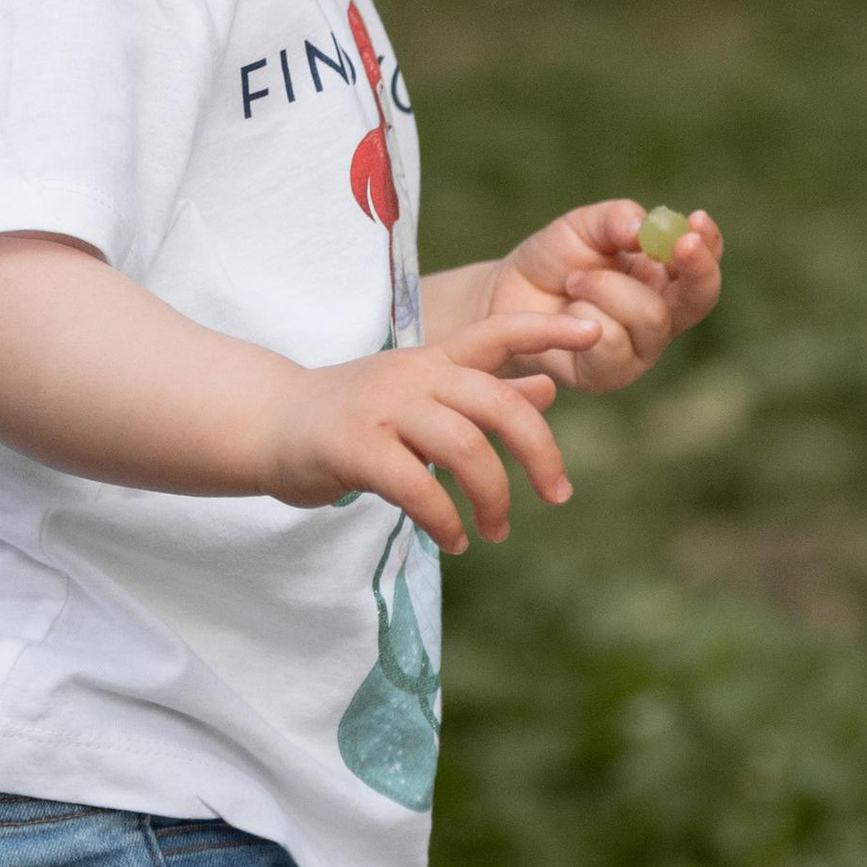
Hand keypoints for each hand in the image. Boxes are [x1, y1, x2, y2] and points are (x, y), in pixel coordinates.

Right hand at [260, 306, 601, 549]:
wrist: (269, 424)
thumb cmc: (355, 414)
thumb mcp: (422, 393)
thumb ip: (484, 390)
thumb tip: (548, 385)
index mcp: (436, 359)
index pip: (499, 330)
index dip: (548, 327)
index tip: (597, 329)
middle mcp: (414, 375)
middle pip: (497, 405)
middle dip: (539, 453)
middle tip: (556, 495)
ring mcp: (383, 409)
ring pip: (464, 448)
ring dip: (493, 498)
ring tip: (495, 530)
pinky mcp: (354, 447)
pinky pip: (417, 487)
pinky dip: (444, 520)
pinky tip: (453, 539)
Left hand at [481, 198, 725, 392]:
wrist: (505, 296)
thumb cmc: (554, 260)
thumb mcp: (584, 226)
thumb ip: (615, 220)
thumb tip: (644, 229)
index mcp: (664, 279)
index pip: (702, 265)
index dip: (709, 245)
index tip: (696, 220)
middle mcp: (661, 316)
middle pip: (700, 298)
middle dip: (695, 268)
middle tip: (680, 244)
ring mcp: (639, 349)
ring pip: (651, 318)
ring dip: (608, 289)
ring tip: (575, 281)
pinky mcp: (609, 375)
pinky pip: (613, 344)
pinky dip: (587, 318)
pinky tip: (568, 312)